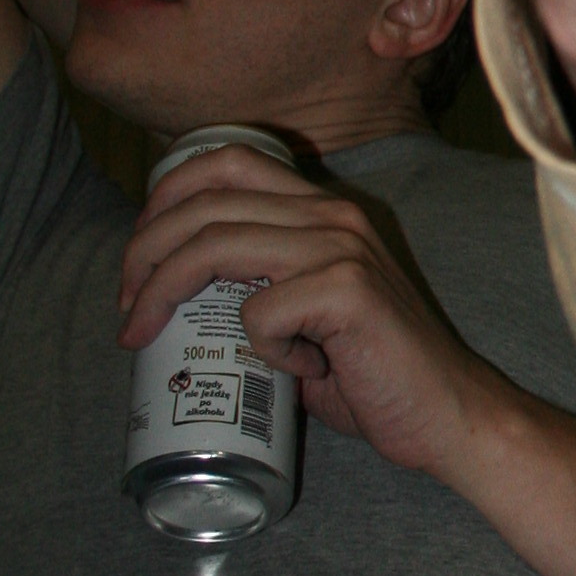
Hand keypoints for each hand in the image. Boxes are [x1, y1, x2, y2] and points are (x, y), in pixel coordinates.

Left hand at [120, 143, 493, 478]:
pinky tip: (299, 370)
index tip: (140, 256)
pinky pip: (260, 312)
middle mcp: (334, 214)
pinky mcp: (348, 292)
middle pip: (206, 201)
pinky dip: (260, 348)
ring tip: (144, 332)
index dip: (166, 195)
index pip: (227, 160)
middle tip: (126, 307)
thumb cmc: (373, 374)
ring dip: (163, 291)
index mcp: (323, 210)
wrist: (449, 414)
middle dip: (142, 251)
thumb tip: (174, 291)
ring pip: (215, 245)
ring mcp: (343, 248)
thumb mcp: (306, 312)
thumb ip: (258, 284)